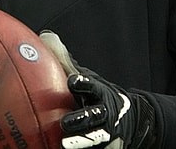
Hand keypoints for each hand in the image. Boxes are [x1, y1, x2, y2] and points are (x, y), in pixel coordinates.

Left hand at [40, 31, 154, 148]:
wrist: (131, 118)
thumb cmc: (98, 96)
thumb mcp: (87, 78)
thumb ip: (66, 61)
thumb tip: (45, 37)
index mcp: (100, 93)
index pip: (91, 86)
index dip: (83, 84)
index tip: (73, 82)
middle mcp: (105, 113)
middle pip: (93, 117)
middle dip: (81, 120)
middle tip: (65, 123)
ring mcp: (106, 133)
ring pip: (95, 138)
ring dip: (81, 142)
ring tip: (65, 145)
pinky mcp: (107, 147)